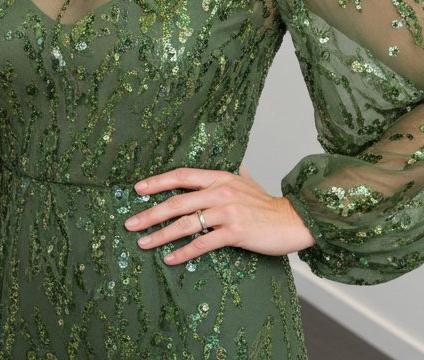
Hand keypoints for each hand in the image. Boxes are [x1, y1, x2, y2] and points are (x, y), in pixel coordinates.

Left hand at [123, 164, 316, 265]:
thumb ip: (232, 173)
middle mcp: (220, 191)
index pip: (182, 175)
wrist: (293, 221)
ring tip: (143, 243)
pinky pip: (203, 243)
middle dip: (150, 212)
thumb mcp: (246, 181)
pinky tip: (169, 258)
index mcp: (220, 177)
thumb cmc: (266, 205)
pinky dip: (183, 251)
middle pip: (177, 201)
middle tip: (130, 223)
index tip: (137, 189)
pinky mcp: (235, 232)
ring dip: (160, 234)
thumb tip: (226, 164)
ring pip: (186, 223)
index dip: (158, 181)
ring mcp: (227, 211)